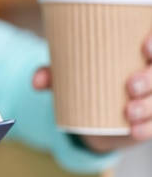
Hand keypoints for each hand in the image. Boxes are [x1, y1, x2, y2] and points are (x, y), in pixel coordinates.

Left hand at [33, 33, 151, 152]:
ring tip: (129, 111)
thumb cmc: (83, 81)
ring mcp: (151, 99)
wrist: (88, 116)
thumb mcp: (67, 75)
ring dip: (149, 105)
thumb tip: (36, 81)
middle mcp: (149, 74)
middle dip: (151, 78)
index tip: (145, 46)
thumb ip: (52, 75)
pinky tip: (134, 130)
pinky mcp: (149, 121)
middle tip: (131, 85)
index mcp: (136, 54)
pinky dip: (147, 128)